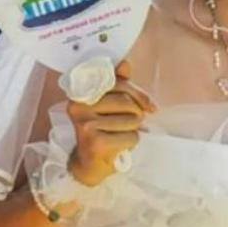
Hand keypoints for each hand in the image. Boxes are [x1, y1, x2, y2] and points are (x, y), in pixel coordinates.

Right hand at [66, 60, 155, 185]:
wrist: (89, 163)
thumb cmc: (102, 130)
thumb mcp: (109, 104)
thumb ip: (118, 84)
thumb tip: (125, 63)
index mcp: (81, 93)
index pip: (119, 83)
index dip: (138, 94)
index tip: (148, 105)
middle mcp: (79, 107)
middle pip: (127, 102)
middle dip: (137, 113)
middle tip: (132, 123)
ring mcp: (86, 125)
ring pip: (131, 120)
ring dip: (134, 129)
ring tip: (121, 134)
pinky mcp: (95, 142)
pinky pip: (131, 136)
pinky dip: (131, 142)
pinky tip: (119, 146)